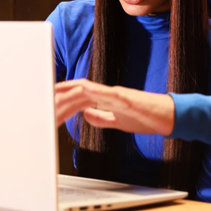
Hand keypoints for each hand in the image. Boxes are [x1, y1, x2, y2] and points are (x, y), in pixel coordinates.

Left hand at [55, 79, 174, 135]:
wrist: (168, 116)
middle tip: (42, 97)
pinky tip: (80, 90)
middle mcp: (108, 93)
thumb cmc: (147, 118)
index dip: (62, 96)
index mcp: (105, 99)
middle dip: (60, 94)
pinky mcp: (125, 98)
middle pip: (79, 91)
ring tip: (54, 95)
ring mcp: (116, 93)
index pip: (79, 95)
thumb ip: (102, 117)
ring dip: (70, 93)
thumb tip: (86, 114)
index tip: (46, 99)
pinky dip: (92, 90)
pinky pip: (106, 93)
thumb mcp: (118, 121)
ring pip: (88, 90)